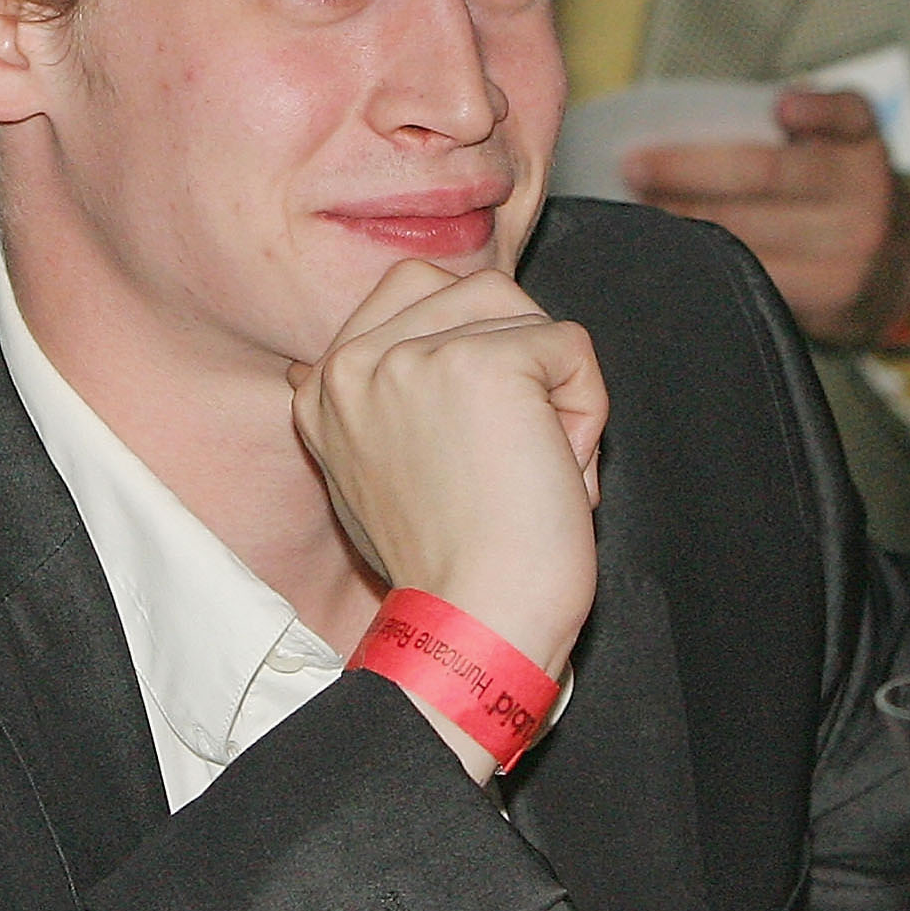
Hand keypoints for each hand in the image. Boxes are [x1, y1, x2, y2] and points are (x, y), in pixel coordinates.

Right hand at [290, 260, 606, 685]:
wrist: (476, 621)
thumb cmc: (449, 566)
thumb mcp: (375, 474)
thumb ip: (380, 405)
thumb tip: (373, 359)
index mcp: (322, 386)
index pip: (416, 292)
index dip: (476, 351)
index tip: (473, 444)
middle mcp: (353, 361)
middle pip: (477, 289)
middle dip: (519, 359)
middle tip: (512, 452)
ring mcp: (413, 357)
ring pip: (527, 316)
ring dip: (554, 389)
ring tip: (532, 465)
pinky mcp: (481, 363)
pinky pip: (571, 347)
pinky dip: (588, 410)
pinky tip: (557, 473)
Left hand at [624, 90, 909, 348]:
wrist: (892, 269)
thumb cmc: (832, 193)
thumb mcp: (830, 145)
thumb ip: (785, 125)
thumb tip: (689, 125)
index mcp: (860, 139)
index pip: (845, 114)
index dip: (816, 111)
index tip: (781, 108)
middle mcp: (865, 189)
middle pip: (767, 174)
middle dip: (690, 170)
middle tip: (633, 167)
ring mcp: (855, 246)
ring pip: (750, 231)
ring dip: (684, 220)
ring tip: (638, 211)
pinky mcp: (834, 295)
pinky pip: (755, 276)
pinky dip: (707, 264)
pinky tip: (672, 252)